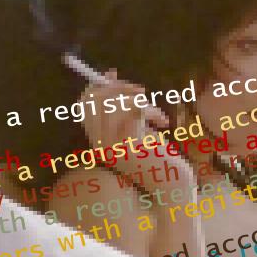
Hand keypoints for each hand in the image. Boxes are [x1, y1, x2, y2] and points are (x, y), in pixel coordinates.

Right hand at [79, 71, 208, 256]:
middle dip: (120, 88)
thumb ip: (122, 104)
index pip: (84, 102)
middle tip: (142, 92)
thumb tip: (110, 73)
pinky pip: (135, 110)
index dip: (99, 85)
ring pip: (118, 102)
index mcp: (97, 140)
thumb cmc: (156, 156)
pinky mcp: (129, 145)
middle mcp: (99, 144)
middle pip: (97, 99)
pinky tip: (162, 122)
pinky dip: (151, 111)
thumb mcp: (135, 127)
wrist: (171, 183)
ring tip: (156, 115)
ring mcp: (112, 146)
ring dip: (142, 102)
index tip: (114, 76)